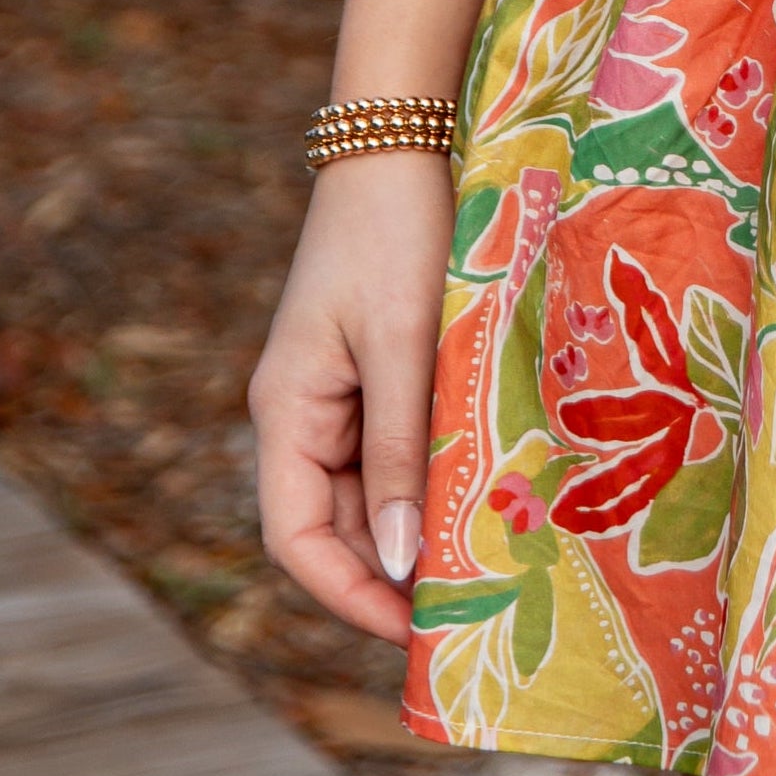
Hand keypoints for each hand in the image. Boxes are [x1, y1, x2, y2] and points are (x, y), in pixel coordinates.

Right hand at [249, 152, 453, 647]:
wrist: (404, 140)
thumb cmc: (397, 234)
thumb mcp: (404, 346)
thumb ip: (402, 452)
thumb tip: (400, 563)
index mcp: (287, 411)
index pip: (295, 539)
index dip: (347, 595)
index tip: (412, 635)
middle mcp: (304, 413)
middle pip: (337, 526)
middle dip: (393, 575)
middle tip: (469, 615)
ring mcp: (341, 392)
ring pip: (374, 492)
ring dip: (421, 529)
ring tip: (488, 566)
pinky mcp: (379, 370)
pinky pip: (399, 448)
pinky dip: (435, 478)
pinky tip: (486, 496)